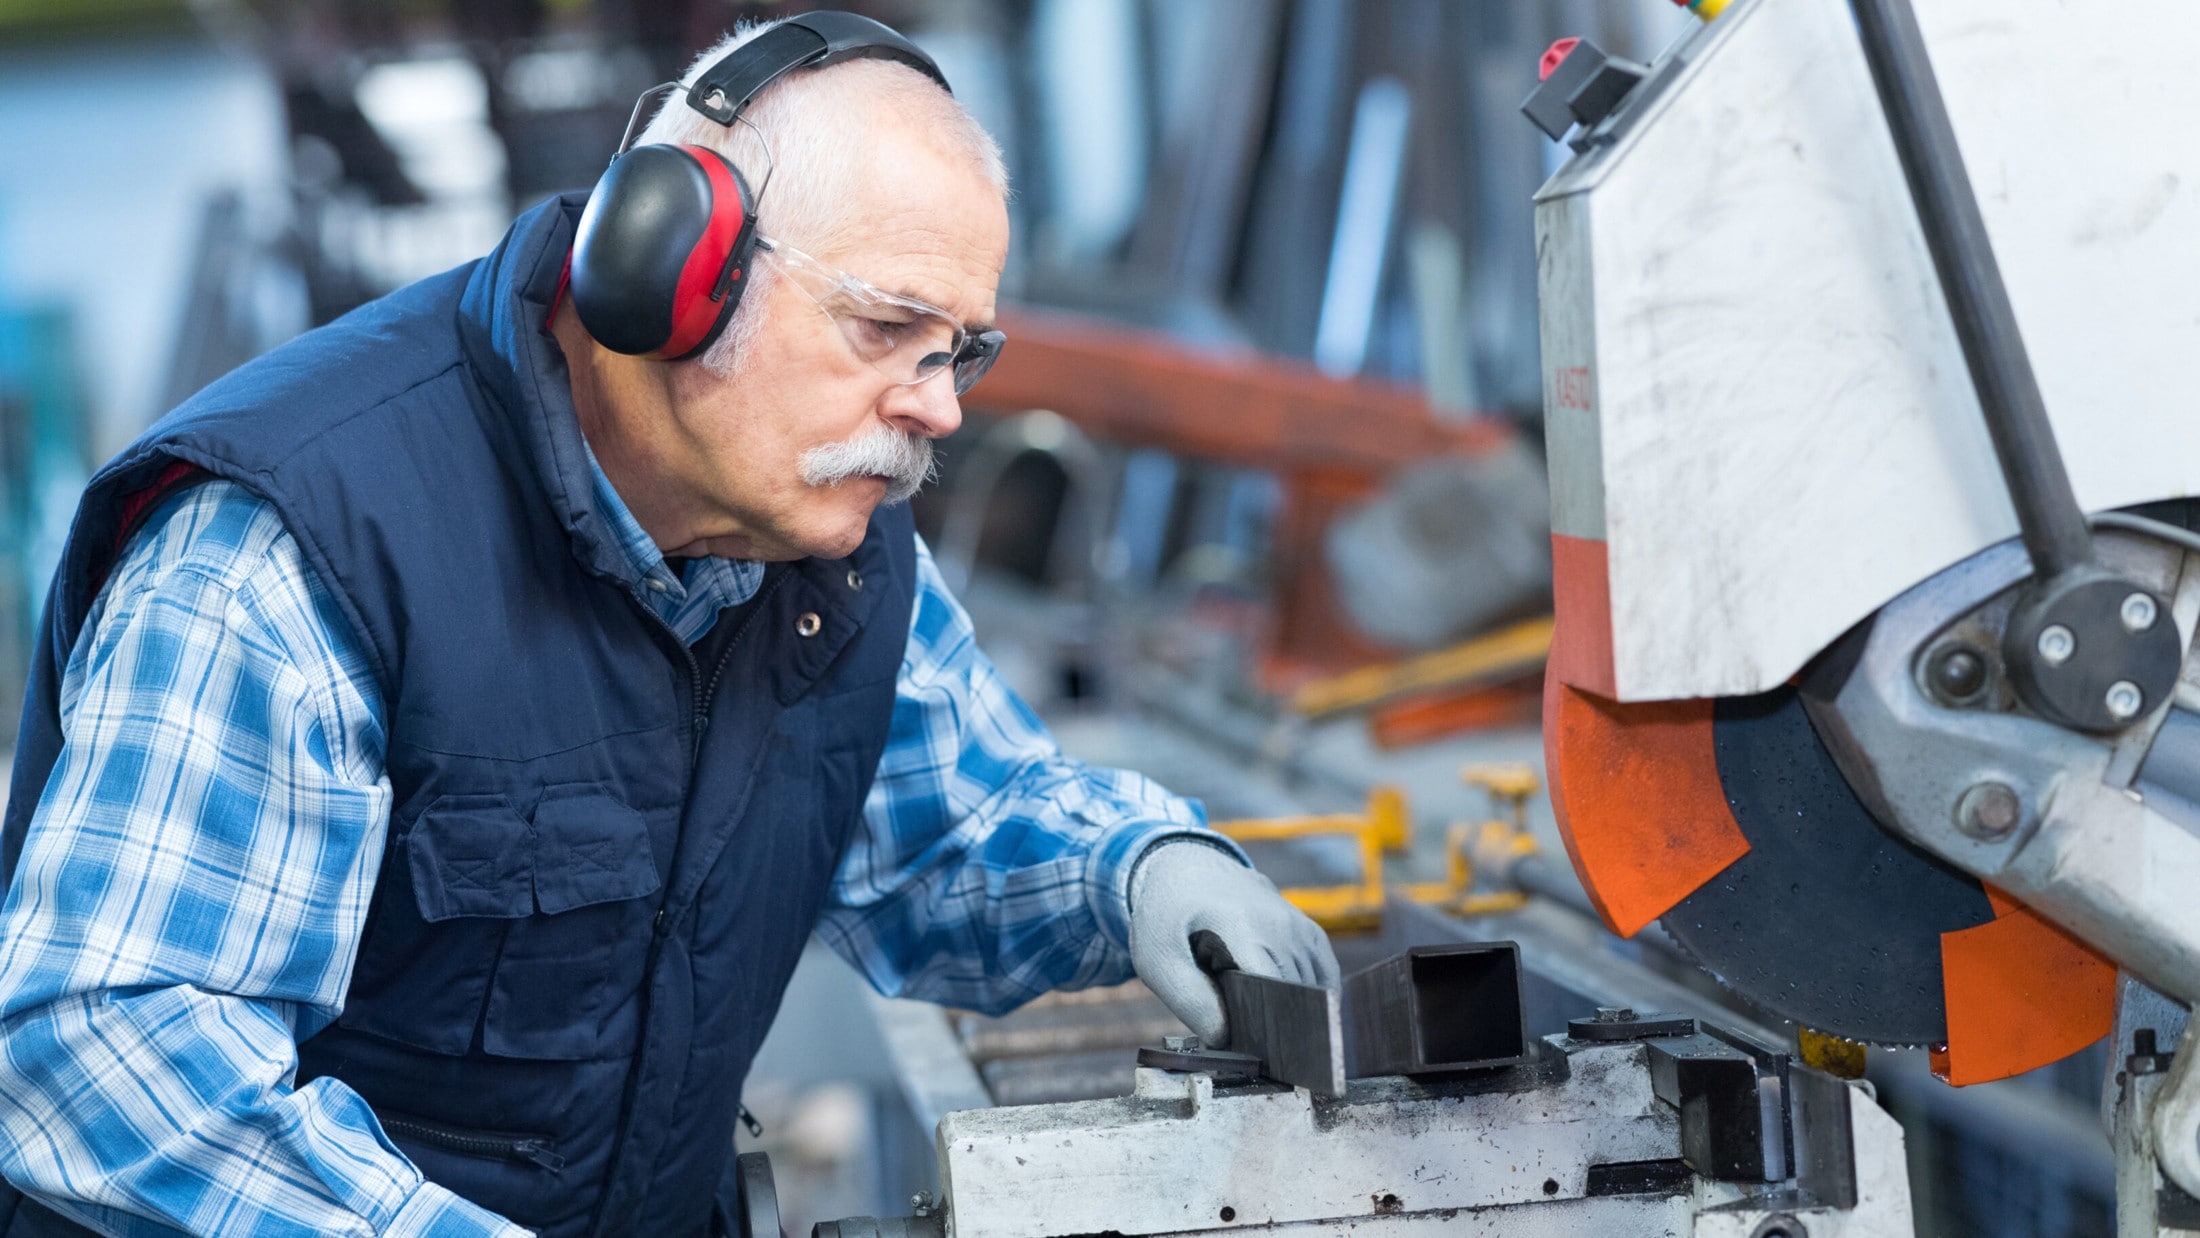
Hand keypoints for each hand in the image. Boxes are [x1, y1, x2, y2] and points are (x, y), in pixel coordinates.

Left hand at [1128, 841, 1339, 1047]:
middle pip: (1297, 992)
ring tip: (1276, 1034)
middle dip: (1282, 1025)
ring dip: (1299, 1010)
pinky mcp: (1306, 927)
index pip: (1273, 989)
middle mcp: (1279, 922)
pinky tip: (1300, 1014)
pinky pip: (1324, 969)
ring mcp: (1297, 922)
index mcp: (1240, 926)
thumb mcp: (1158, 959)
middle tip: (1261, 1052)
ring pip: (1315, 984)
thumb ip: (1190, 1001)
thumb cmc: (1167, 915)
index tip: (1258, 1053)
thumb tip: (1227, 1040)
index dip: (1267, 1027)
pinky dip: (1317, 994)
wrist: (1185, 866)